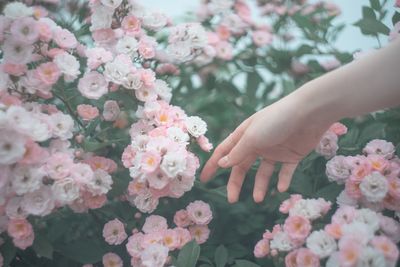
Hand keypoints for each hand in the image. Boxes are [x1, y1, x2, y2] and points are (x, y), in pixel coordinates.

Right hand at [200, 96, 331, 202]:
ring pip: (263, 172)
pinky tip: (281, 188)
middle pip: (242, 166)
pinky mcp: (292, 155)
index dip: (214, 165)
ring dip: (260, 186)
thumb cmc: (276, 121)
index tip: (204, 180)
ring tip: (259, 199)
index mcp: (245, 136)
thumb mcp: (252, 137)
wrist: (309, 113)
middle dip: (236, 183)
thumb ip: (237, 152)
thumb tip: (221, 164)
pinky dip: (282, 180)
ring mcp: (275, 150)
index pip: (225, 152)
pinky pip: (285, 172)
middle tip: (232, 200)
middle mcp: (258, 143)